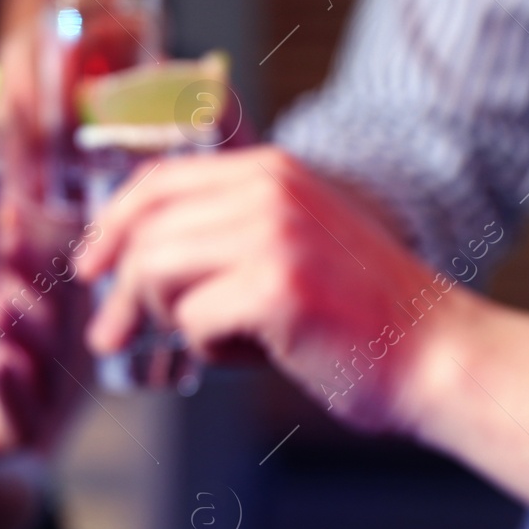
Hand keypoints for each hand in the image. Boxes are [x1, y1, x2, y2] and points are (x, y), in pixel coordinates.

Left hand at [0, 243, 63, 466]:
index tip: (8, 220)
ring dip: (27, 335)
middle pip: (55, 316)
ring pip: (48, 368)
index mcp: (18, 303)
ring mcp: (24, 395)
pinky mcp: (4, 439)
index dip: (31, 244)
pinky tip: (0, 364)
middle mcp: (32, 347)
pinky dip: (14, 394)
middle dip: (37, 286)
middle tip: (9, 259)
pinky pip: (23, 421)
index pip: (41, 271)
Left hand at [77, 145, 484, 433]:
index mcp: (271, 171)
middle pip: (148, 234)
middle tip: (111, 337)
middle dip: (121, 294)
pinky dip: (212, 350)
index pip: (158, 181)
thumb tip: (123, 265)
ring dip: (172, 321)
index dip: (111, 225)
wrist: (438, 357)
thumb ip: (220, 239)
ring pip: (159, 274)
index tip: (90, 267)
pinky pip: (193, 322)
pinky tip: (259, 353)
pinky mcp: (278, 288)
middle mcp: (270, 191)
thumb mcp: (290, 246)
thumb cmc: (360, 317)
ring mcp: (275, 235)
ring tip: (222, 342)